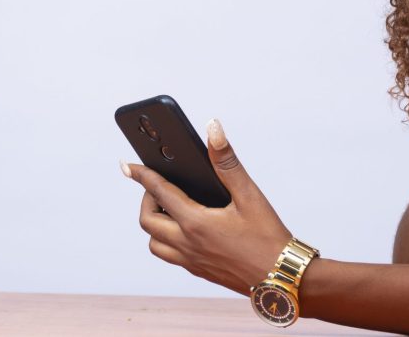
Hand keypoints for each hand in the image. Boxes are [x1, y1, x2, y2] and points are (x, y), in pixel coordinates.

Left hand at [123, 120, 290, 294]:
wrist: (281, 278)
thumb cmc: (268, 237)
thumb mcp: (249, 194)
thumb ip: (227, 161)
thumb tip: (213, 129)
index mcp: (196, 223)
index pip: (159, 193)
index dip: (142, 175)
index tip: (127, 165)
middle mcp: (187, 244)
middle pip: (148, 221)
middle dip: (147, 199)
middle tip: (160, 184)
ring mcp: (191, 261)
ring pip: (155, 244)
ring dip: (154, 223)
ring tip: (171, 206)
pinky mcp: (199, 271)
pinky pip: (170, 255)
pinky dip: (166, 239)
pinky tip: (186, 228)